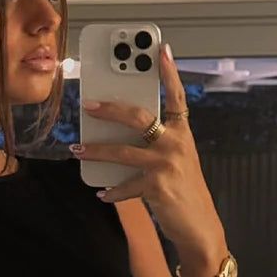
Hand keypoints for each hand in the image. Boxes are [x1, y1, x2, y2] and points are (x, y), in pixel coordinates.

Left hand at [71, 43, 225, 256]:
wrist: (199, 226)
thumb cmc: (183, 191)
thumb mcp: (175, 161)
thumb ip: (154, 145)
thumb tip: (117, 136)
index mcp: (182, 133)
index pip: (176, 97)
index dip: (169, 73)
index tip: (160, 50)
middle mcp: (176, 143)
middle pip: (138, 116)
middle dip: (109, 109)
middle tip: (88, 105)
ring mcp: (166, 164)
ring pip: (121, 151)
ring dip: (95, 150)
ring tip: (77, 149)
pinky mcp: (157, 186)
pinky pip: (124, 185)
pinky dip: (111, 191)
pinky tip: (102, 193)